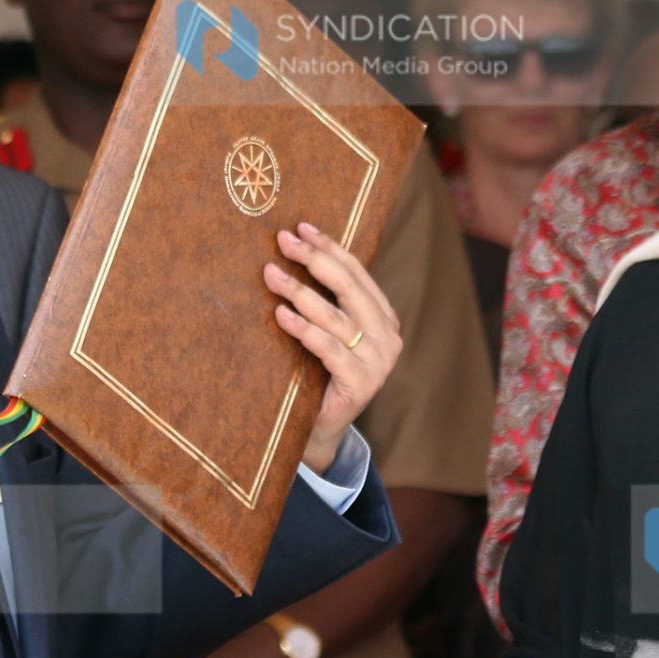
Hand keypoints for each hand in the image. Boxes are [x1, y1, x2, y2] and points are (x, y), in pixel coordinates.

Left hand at [266, 222, 402, 475]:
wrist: (321, 429)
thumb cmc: (318, 374)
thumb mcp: (328, 332)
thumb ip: (326, 301)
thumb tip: (294, 250)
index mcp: (384, 318)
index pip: (357, 274)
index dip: (329, 248)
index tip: (301, 228)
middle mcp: (388, 337)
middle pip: (349, 288)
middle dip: (314, 260)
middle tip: (283, 241)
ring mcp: (378, 361)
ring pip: (335, 316)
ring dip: (299, 292)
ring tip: (271, 274)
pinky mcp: (361, 383)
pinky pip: (328, 347)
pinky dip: (303, 328)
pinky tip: (280, 314)